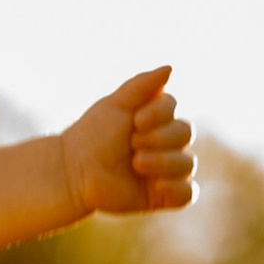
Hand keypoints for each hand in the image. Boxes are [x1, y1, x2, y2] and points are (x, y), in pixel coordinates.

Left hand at [60, 65, 196, 219]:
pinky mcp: (164, 195)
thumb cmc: (93, 135)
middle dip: (159, 138)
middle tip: (132, 144)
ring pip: (187, 163)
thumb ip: (141, 85)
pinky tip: (156, 185)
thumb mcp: (115, 105)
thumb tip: (170, 68)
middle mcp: (166, 142)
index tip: (135, 121)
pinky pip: (188, 194)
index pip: (173, 108)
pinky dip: (177, 188)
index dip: (159, 114)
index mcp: (155, 118)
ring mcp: (167, 169)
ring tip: (136, 164)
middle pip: (185, 133)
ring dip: (163, 162)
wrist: (75, 171)